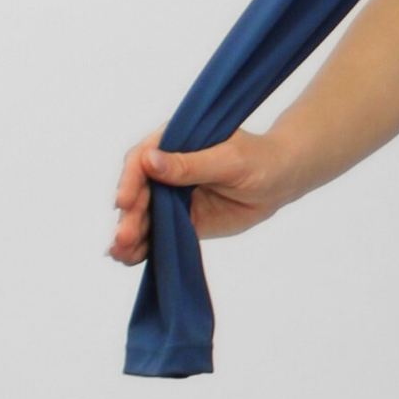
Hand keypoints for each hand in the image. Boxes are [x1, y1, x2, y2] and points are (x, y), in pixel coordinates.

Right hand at [106, 123, 292, 265]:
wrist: (278, 181)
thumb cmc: (258, 161)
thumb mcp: (228, 161)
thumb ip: (190, 164)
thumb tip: (149, 160)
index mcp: (172, 141)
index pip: (141, 159)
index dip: (130, 181)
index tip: (124, 202)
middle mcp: (164, 167)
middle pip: (137, 191)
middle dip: (129, 215)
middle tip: (123, 237)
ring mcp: (169, 194)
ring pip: (142, 214)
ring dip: (129, 234)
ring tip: (119, 253)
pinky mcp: (178, 217)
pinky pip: (156, 232)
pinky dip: (142, 245)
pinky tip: (128, 258)